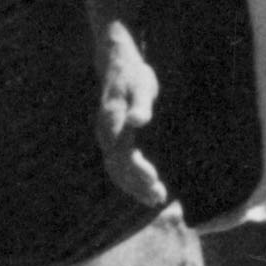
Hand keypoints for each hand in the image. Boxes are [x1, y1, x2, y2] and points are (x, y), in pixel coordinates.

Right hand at [92, 22, 161, 199]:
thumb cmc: (134, 76)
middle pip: (118, 167)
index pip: (123, 154)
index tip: (155, 182)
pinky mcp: (110, 140)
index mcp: (113, 122)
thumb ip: (141, 105)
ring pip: (115, 169)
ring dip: (133, 186)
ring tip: (154, 199)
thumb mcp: (142, 86)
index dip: (137, 171)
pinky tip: (143, 188)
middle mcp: (106, 133)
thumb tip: (138, 121)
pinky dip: (128, 180)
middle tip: (160, 198)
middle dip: (138, 185)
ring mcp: (106, 137)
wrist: (117, 65)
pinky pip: (115, 165)